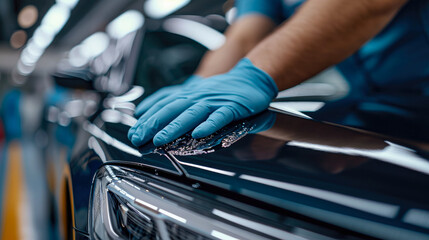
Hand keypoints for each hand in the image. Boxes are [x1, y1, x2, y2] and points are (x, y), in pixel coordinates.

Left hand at [128, 58, 277, 146]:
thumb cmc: (221, 91)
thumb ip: (172, 101)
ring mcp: (215, 101)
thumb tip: (144, 110)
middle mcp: (198, 96)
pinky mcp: (232, 107)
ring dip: (175, 126)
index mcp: (188, 94)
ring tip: (160, 139)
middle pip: (172, 109)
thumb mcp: (194, 93)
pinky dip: (209, 124)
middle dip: (153, 124)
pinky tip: (199, 134)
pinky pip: (220, 116)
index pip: (163, 105)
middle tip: (138, 137)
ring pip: (192, 113)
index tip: (133, 132)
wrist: (251, 80)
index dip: (147, 119)